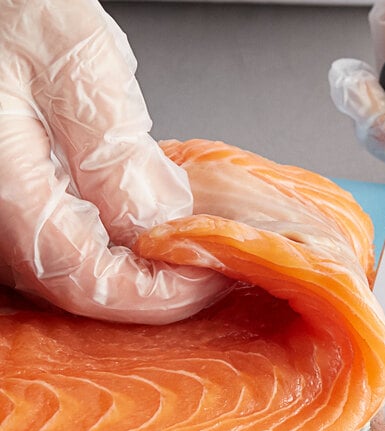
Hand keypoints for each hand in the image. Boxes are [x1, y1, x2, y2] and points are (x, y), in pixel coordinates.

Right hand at [0, 0, 230, 322]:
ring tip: (191, 241)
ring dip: (142, 268)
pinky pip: (72, 247)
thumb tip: (160, 225)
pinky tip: (149, 224)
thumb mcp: (74, 67)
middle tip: (212, 256)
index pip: (90, 283)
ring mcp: (1, 218)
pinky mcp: (16, 206)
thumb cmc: (8, 8)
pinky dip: (119, 245)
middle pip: (85, 289)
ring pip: (79, 274)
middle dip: (159, 284)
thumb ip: (115, 157)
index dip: (161, 295)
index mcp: (3, 188)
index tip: (212, 272)